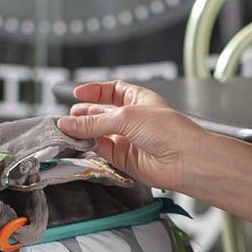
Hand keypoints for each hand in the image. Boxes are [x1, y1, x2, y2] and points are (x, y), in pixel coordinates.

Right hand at [56, 80, 202, 192]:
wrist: (185, 160)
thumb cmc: (170, 130)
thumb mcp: (126, 116)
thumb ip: (95, 121)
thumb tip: (69, 123)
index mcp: (139, 99)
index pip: (112, 91)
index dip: (95, 91)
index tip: (77, 94)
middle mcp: (133, 119)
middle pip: (102, 114)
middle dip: (84, 114)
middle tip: (66, 118)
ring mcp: (129, 139)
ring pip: (99, 134)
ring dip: (84, 133)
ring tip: (67, 131)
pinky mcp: (125, 159)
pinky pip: (102, 151)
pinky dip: (90, 148)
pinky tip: (80, 144)